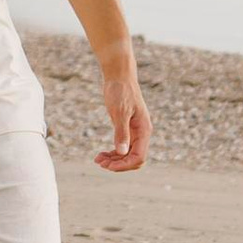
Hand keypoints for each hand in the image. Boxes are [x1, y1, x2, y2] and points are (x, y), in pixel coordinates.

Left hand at [94, 48, 150, 173]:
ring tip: (98, 160)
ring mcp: (135, 131)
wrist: (119, 76)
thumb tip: (122, 152)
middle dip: (118, 164)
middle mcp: (142, 133)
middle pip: (134, 159)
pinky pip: (123, 147)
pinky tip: (101, 153)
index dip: (124, 165)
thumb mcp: (119, 112)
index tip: (108, 166)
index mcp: (144, 130)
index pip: (139, 157)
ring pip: (128, 154)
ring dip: (114, 160)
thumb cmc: (120, 91)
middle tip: (100, 163)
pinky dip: (113, 153)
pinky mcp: (127, 128)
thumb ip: (121, 132)